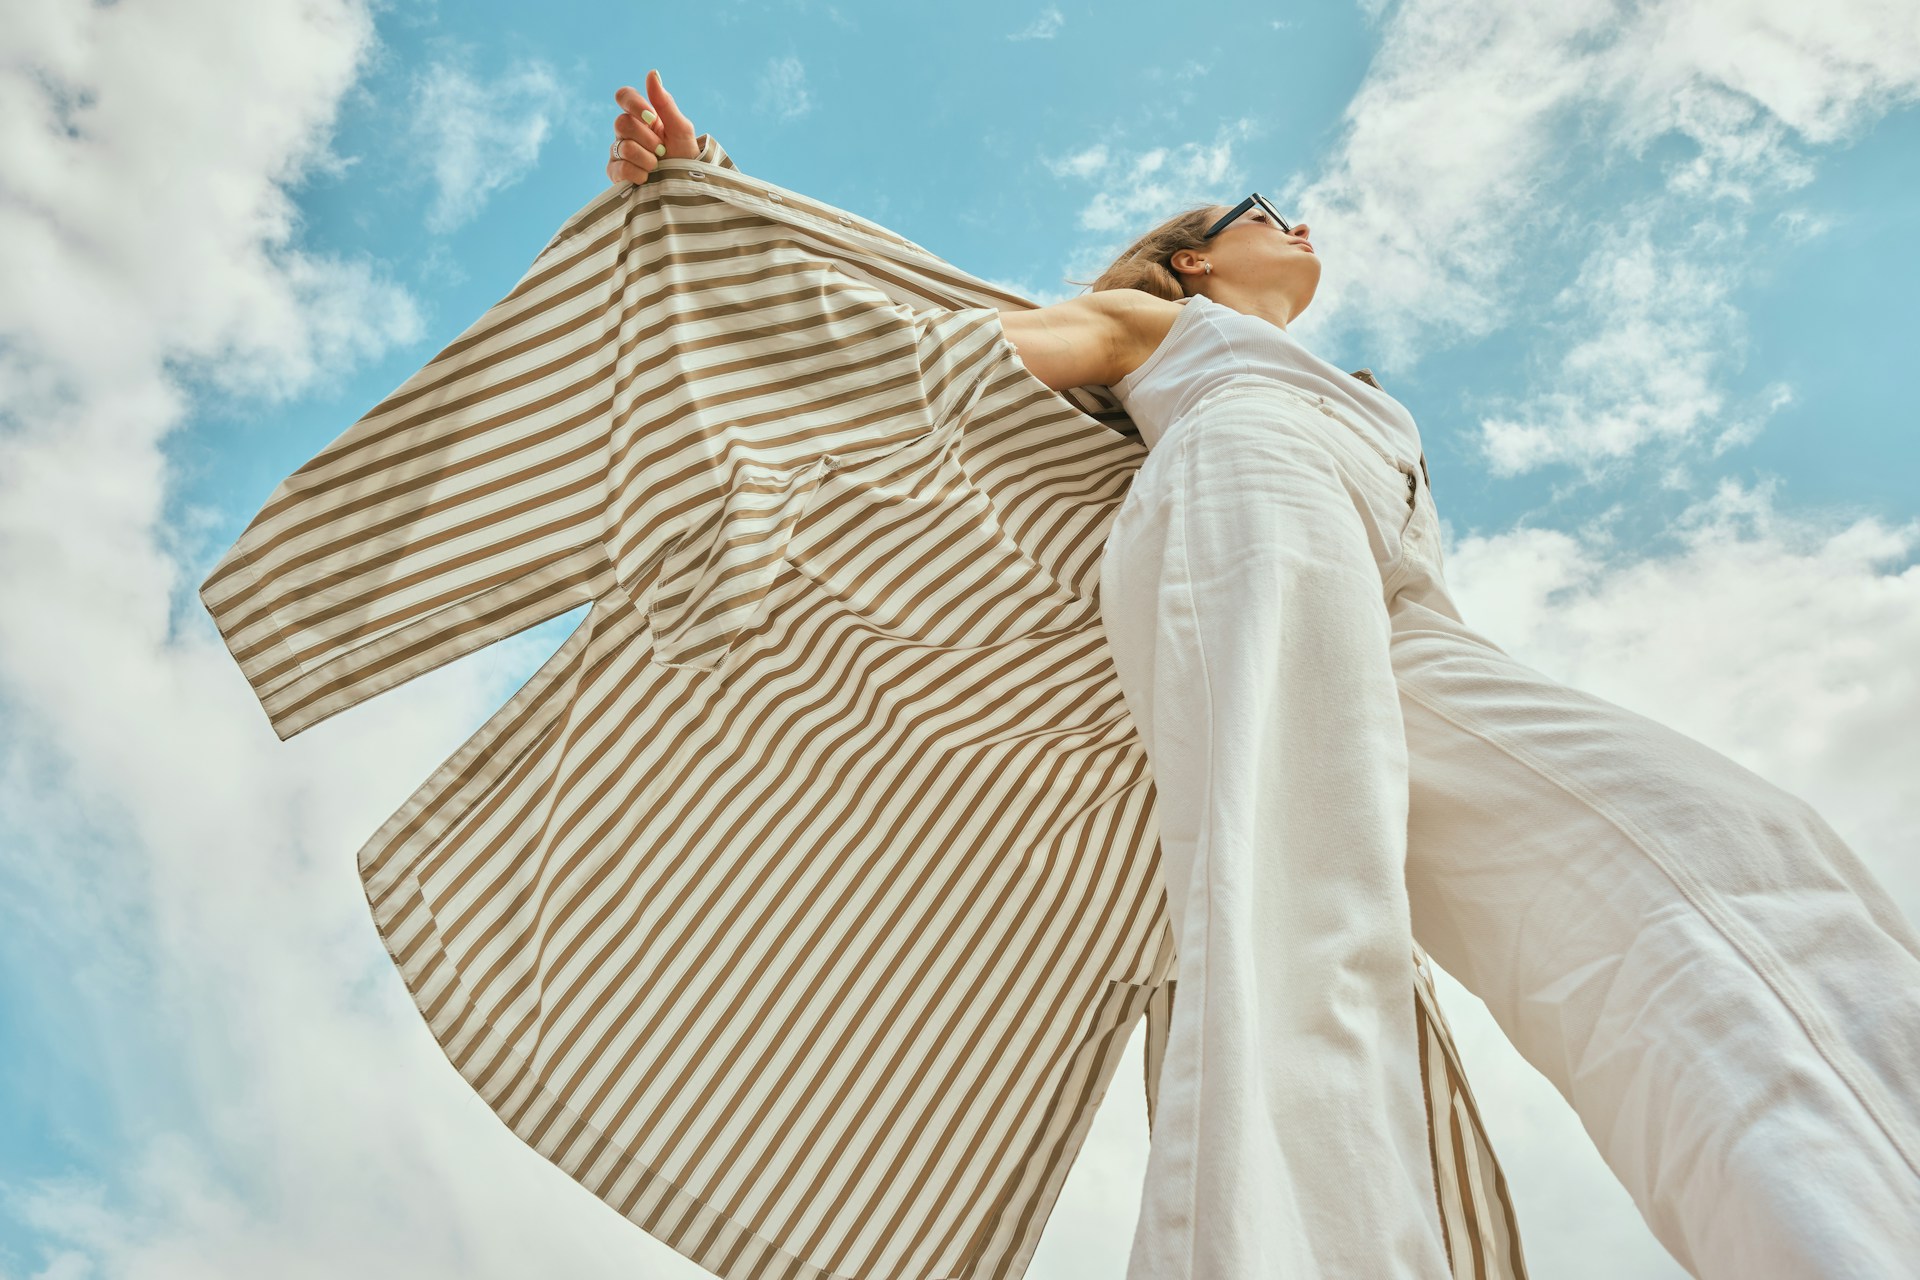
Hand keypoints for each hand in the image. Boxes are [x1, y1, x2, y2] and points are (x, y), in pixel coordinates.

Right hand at [608, 69, 697, 185]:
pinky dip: (636, 174)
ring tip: (658, 167)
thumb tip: (652, 73)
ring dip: (646, 159)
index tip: (651, 117)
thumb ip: (665, 103)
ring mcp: (619, 152)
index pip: (624, 96)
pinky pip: (618, 168)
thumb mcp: (681, 129)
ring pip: (622, 147)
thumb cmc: (686, 157)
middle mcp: (627, 132)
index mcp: (642, 116)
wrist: (686, 187)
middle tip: (662, 150)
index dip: (634, 104)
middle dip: (647, 139)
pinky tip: (647, 178)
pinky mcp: (615, 173)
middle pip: (621, 123)